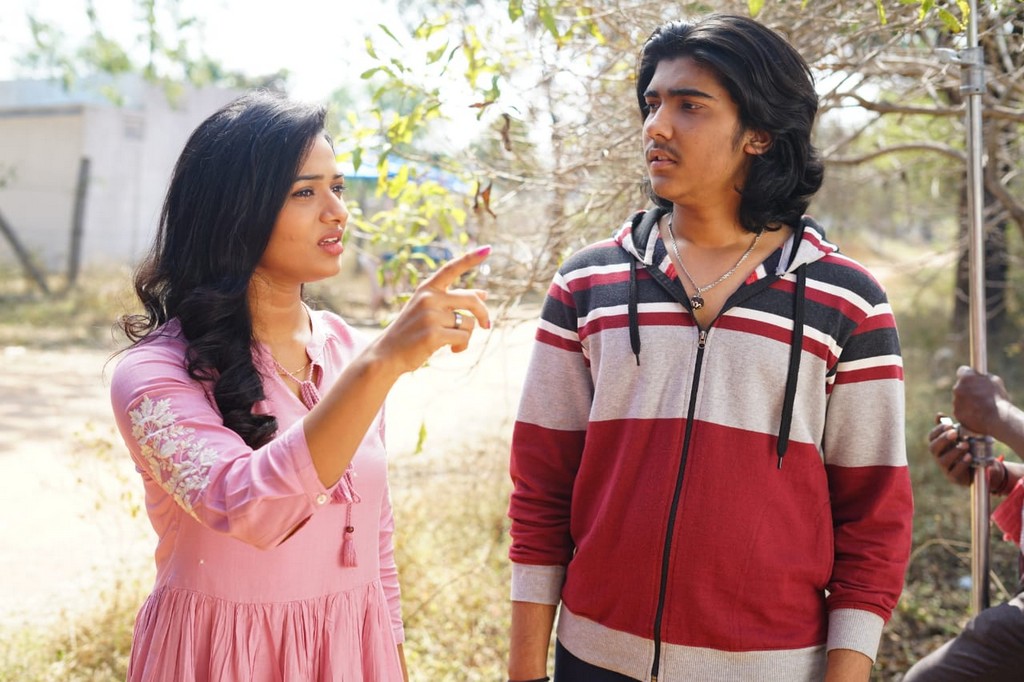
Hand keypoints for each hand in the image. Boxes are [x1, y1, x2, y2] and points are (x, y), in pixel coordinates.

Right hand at [376, 245, 490, 373]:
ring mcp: (430, 316)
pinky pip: (463, 338)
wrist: (388, 353)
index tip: (488, 248)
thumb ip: (453, 300)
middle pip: (471, 300)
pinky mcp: (434, 334)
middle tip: (486, 326)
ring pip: (469, 323)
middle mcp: (429, 298)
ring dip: (466, 335)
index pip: (451, 269)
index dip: (471, 258)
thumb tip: (484, 294)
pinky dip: (461, 346)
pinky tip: (451, 350)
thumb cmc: (412, 331)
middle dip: (483, 314)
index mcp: (427, 289)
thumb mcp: (429, 309)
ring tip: (452, 342)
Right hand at [927, 415, 971, 487]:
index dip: (938, 430)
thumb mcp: (960, 437)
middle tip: (954, 433)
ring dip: (954, 451)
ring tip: (966, 445)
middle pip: (933, 448)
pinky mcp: (953, 477)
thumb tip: (938, 415)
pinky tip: (969, 456)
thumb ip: (949, 427)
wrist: (977, 468)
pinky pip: (954, 472)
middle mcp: (938, 456)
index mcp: (938, 445)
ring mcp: (944, 468)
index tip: (949, 425)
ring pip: (943, 460)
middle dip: (944, 440)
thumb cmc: (965, 449)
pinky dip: (962, 463)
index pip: (932, 437)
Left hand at [952, 366, 1010, 438]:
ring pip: (960, 399)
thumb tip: (980, 375)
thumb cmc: (998, 399)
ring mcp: (956, 401)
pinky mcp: (956, 413)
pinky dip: (967, 412)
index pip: (963, 371)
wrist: (996, 419)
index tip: (971, 378)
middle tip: (979, 394)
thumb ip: (984, 377)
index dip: (969, 375)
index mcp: (967, 377)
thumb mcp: (995, 382)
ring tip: (981, 407)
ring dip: (967, 401)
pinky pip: (960, 410)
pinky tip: (977, 414)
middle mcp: (957, 388)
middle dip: (968, 389)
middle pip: (961, 386)